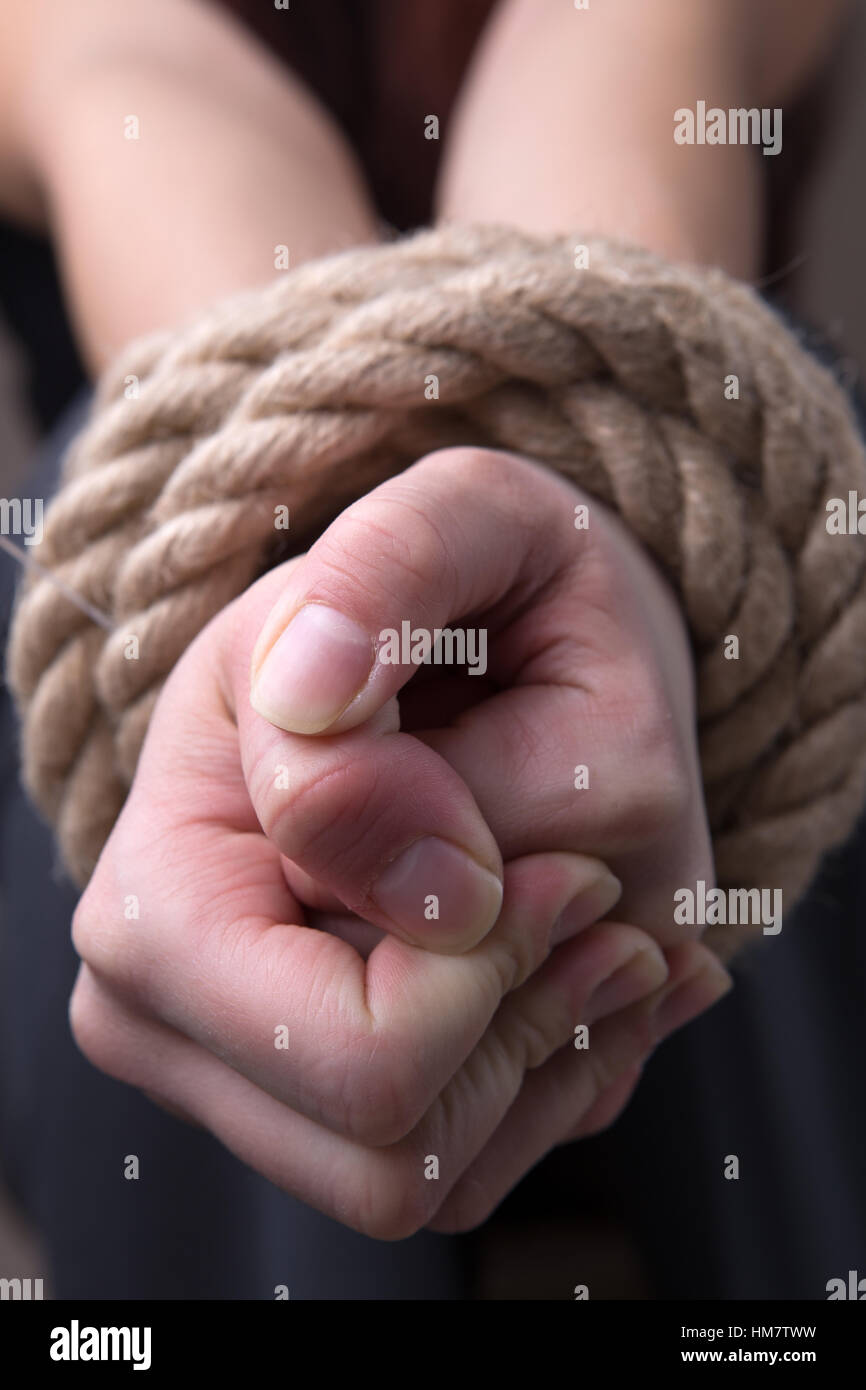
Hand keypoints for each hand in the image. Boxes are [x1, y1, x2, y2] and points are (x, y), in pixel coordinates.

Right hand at [69, 447, 730, 1235]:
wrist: (465, 649)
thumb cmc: (453, 595)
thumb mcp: (443, 525)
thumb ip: (379, 587)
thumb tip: (323, 705)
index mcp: (158, 898)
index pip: (352, 1052)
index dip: (493, 955)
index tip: (556, 852)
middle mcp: (174, 1022)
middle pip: (394, 1158)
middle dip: (525, 1019)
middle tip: (589, 892)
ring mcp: (255, 1083)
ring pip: (440, 1181)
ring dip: (552, 1049)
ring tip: (596, 921)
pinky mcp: (336, 1113)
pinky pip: (477, 1167)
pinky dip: (555, 1074)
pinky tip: (578, 961)